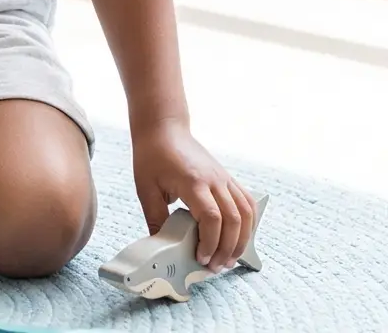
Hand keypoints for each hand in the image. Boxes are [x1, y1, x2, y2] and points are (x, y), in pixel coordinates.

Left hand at [132, 119, 256, 272]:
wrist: (163, 128)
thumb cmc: (152, 155)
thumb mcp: (145, 188)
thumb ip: (156, 218)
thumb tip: (160, 246)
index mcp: (193, 181)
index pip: (212, 218)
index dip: (210, 242)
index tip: (200, 258)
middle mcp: (214, 179)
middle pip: (233, 220)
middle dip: (227, 249)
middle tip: (215, 266)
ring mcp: (224, 177)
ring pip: (246, 213)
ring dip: (242, 239)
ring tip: (229, 258)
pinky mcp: (227, 177)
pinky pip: (246, 202)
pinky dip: (248, 222)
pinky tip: (239, 237)